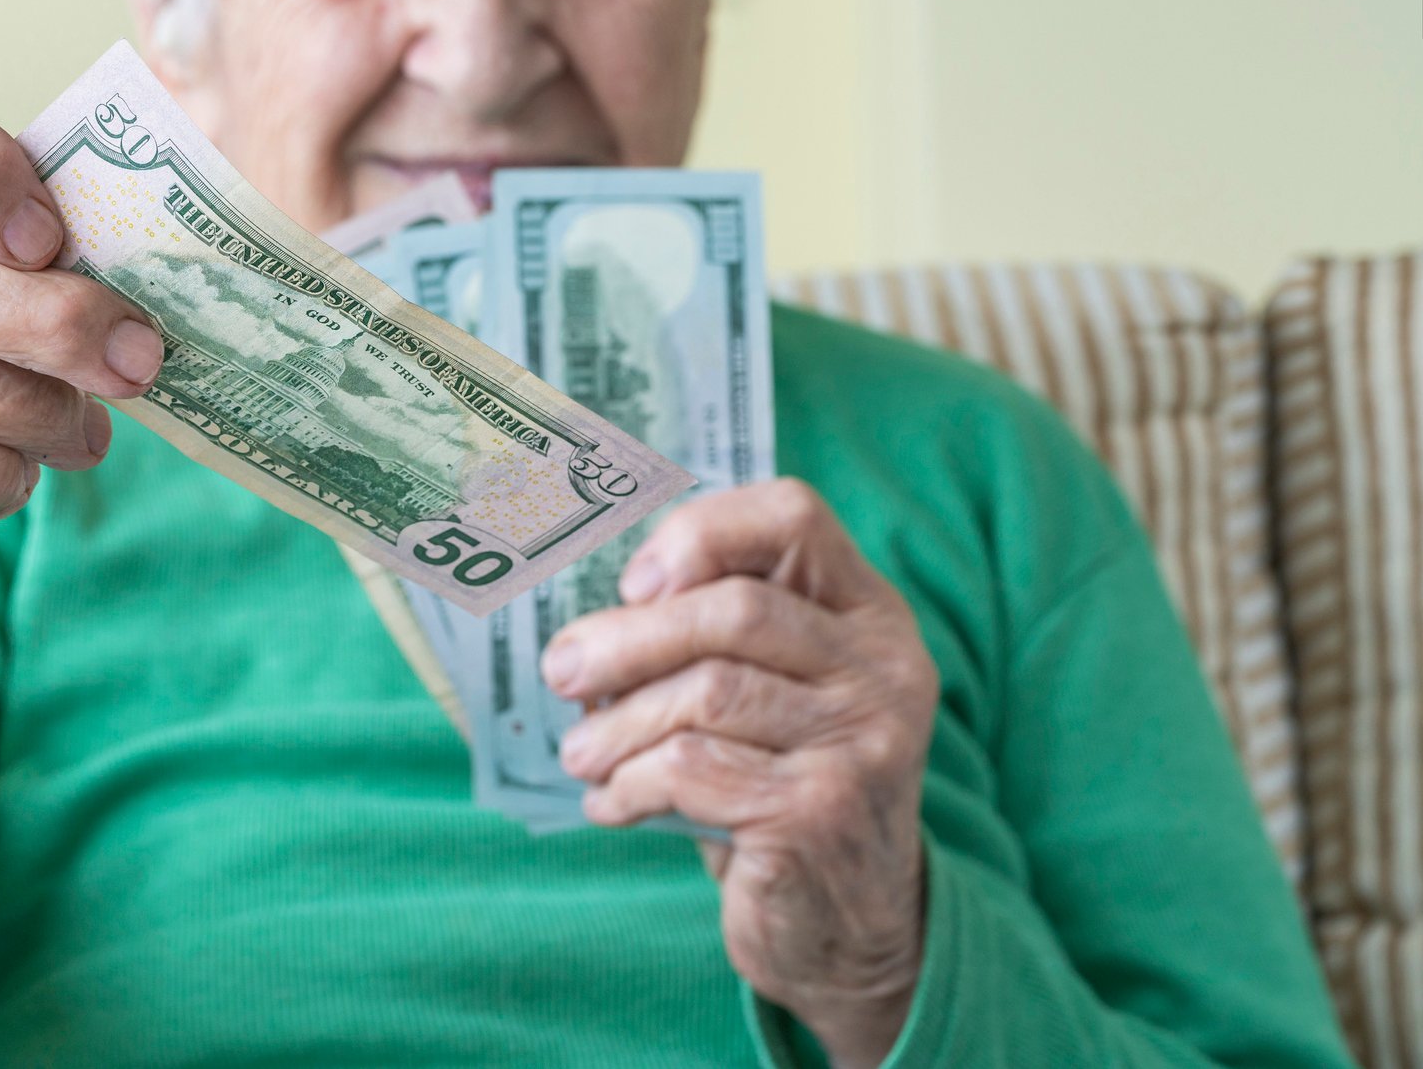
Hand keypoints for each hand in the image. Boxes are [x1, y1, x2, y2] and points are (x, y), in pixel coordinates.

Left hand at [541, 479, 939, 1067]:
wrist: (851, 930)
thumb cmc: (778, 790)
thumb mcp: (768, 699)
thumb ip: (708, 643)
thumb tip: (583, 626)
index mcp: (868, 615)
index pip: (793, 515)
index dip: (702, 531)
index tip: (635, 584)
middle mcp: (883, 667)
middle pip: (734, 608)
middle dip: (628, 638)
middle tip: (561, 671)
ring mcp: (864, 740)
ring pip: (707, 692)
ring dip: (618, 722)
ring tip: (580, 754)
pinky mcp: (824, 811)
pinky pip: (694, 770)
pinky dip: (631, 783)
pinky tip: (612, 805)